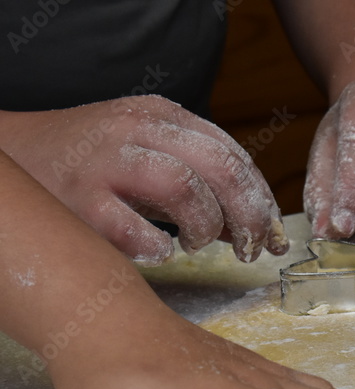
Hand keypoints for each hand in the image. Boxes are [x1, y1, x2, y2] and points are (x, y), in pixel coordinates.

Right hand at [0, 96, 287, 264]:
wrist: (11, 159)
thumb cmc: (89, 166)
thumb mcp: (148, 156)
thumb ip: (200, 183)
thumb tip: (253, 227)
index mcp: (160, 117)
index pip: (233, 154)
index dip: (263, 199)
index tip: (274, 235)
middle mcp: (135, 131)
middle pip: (221, 169)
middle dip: (249, 217)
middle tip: (252, 250)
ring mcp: (105, 162)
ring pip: (185, 188)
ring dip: (207, 226)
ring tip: (198, 244)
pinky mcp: (79, 200)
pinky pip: (135, 229)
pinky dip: (159, 247)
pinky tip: (161, 252)